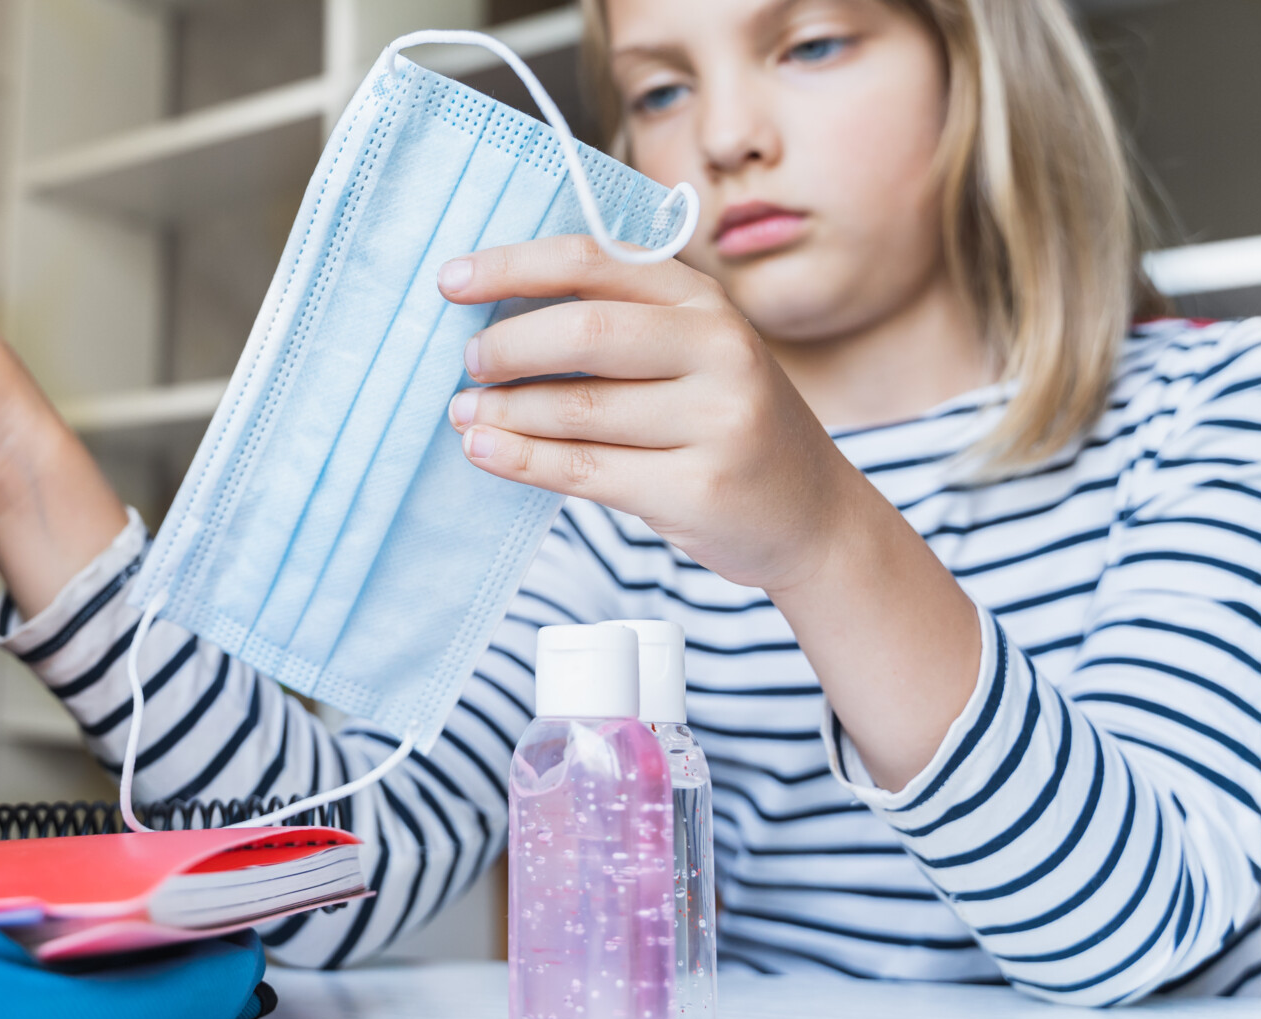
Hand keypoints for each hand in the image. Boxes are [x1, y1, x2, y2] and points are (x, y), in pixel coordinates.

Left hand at [437, 234, 864, 592]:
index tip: (450, 282)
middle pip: (585, 334)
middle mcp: (720, 349)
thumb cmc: (725, 423)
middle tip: (468, 364)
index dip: (513, 267)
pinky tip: (484, 449)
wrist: (811, 515)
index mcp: (704, 301)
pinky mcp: (697, 488)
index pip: (593, 261)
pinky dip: (522, 459)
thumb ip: (619, 325)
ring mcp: (716, 420)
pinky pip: (586, 469)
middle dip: (507, 348)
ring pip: (578, 409)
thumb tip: (495, 321)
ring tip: (465, 413)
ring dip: (504, 411)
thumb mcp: (693, 353)